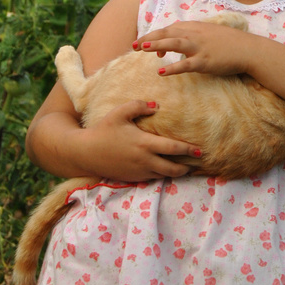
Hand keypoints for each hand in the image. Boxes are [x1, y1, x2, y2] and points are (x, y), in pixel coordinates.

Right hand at [76, 100, 196, 180]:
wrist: (85, 153)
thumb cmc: (103, 130)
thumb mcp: (119, 113)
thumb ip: (139, 106)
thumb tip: (156, 106)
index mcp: (144, 143)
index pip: (172, 148)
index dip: (188, 150)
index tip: (199, 150)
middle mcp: (144, 160)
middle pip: (172, 168)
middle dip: (186, 167)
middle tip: (197, 163)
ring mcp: (138, 172)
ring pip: (163, 175)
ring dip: (175, 173)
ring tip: (185, 169)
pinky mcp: (132, 179)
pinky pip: (152, 178)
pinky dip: (161, 175)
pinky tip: (165, 170)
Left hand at [132, 21, 254, 76]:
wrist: (248, 49)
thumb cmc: (229, 43)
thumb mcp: (209, 34)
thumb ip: (193, 37)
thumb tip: (179, 47)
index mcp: (195, 27)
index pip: (170, 29)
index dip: (156, 35)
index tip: (145, 43)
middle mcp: (195, 34)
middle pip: (167, 33)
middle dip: (149, 37)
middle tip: (134, 44)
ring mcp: (199, 47)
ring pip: (174, 44)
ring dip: (156, 45)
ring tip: (141, 48)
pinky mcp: (205, 61)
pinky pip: (186, 64)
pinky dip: (173, 67)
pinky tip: (161, 71)